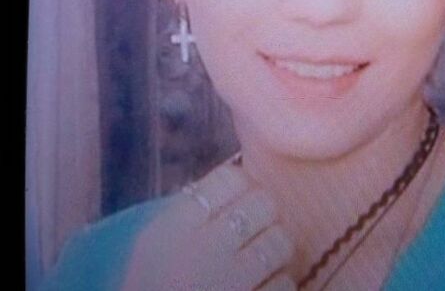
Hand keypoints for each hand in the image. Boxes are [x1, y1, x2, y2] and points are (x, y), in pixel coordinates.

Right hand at [121, 161, 295, 290]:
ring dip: (276, 247)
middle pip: (262, 204)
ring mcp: (232, 282)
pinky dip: (278, 283)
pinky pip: (284, 284)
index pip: (230, 179)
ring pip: (279, 242)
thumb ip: (186, 212)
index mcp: (176, 226)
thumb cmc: (146, 285)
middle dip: (263, 213)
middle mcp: (207, 248)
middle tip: (257, 225)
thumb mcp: (152, 243)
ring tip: (265, 256)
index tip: (238, 196)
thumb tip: (229, 184)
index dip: (240, 184)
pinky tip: (264, 286)